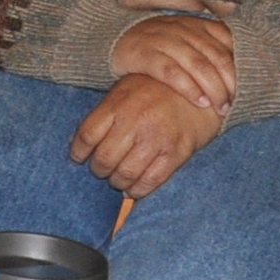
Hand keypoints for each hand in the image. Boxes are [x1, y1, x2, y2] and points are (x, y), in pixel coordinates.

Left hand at [69, 71, 219, 200]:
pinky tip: (134, 188)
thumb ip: (106, 113)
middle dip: (99, 170)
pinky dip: (137, 190)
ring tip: (118, 179)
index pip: (87, 136)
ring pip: (124, 174)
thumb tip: (82, 144)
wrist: (201, 89)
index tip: (78, 158)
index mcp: (118, 105)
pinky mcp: (176, 153)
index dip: (78, 152)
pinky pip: (150, 181)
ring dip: (117, 182)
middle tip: (102, 170)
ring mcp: (156, 139)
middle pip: (104, 159)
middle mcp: (135, 122)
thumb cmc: (157, 90)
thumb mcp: (126, 91)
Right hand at [108, 9, 237, 120]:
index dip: (240, 66)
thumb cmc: (157, 48)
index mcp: (196, 24)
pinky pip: (171, 71)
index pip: (227, 43)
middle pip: (215, 56)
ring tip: (220, 106)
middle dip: (229, 82)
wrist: (111, 39)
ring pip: (197, 64)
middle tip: (234, 103)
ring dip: (213, 87)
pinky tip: (199, 101)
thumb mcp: (184, 42)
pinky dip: (188, 87)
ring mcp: (162, 39)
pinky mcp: (143, 53)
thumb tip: (240, 73)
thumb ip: (209, 51)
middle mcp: (182, 28)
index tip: (246, 87)